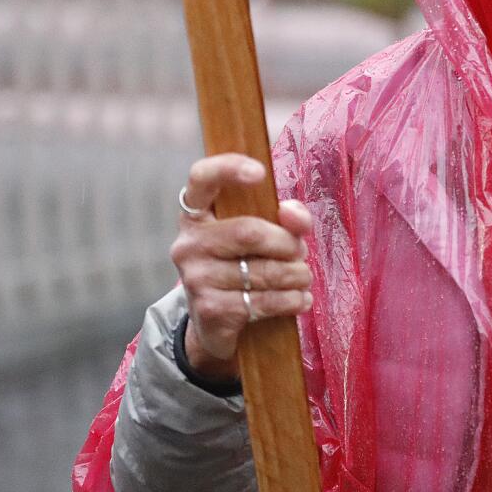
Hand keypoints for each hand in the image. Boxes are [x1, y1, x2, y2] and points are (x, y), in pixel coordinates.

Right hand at [171, 153, 313, 379]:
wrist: (214, 324)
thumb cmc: (242, 266)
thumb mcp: (262, 235)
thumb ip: (284, 217)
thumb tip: (294, 215)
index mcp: (196, 215)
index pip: (201, 178)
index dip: (228, 168)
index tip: (259, 172)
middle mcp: (188, 244)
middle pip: (250, 232)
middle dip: (288, 244)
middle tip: (301, 253)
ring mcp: (195, 278)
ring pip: (264, 271)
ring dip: (297, 275)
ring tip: (302, 277)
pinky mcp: (210, 311)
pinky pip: (265, 301)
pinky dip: (292, 300)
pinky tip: (299, 299)